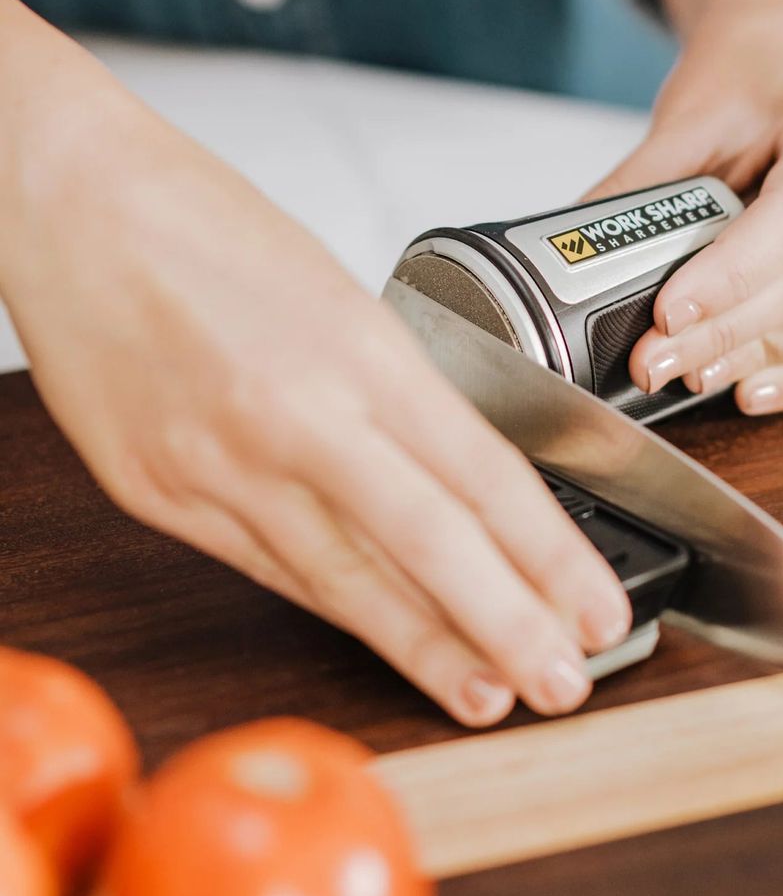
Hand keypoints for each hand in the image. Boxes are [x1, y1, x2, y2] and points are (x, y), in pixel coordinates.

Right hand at [1, 71, 630, 726]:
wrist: (73, 202)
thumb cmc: (210, 228)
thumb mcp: (341, 296)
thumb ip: (397, 392)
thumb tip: (457, 476)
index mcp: (359, 351)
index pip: (484, 475)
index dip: (549, 554)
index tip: (595, 603)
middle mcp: (295, 416)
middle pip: (426, 545)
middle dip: (506, 625)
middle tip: (567, 680)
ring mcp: (220, 466)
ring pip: (344, 580)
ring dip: (423, 645)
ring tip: (485, 693)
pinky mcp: (160, 496)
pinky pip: (270, 570)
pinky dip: (337, 608)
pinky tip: (382, 640)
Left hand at [587, 0, 782, 413]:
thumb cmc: (750, 75)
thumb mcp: (688, 116)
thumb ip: (641, 188)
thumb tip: (572, 256)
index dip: (729, 277)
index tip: (668, 313)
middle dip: (727, 331)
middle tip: (654, 360)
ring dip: (763, 358)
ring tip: (691, 372)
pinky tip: (747, 387)